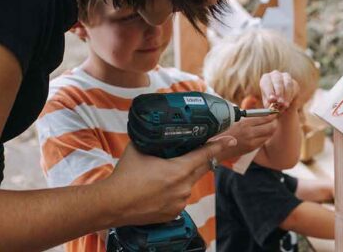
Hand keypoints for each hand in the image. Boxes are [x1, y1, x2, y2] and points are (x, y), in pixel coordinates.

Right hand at [103, 136, 235, 225]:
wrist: (112, 204)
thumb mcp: (139, 149)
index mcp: (179, 169)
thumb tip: (156, 129)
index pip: (205, 154)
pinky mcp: (173, 213)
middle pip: (201, 168)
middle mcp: (184, 187)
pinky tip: (161, 188)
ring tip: (165, 173)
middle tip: (199, 151)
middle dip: (201, 159)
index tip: (230, 140)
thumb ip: (153, 140)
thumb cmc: (125, 176)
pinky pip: (180, 197)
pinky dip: (175, 191)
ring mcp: (180, 201)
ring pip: (189, 184)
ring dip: (184, 176)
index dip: (219, 146)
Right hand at [218, 114, 278, 156]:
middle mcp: (250, 133)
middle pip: (270, 127)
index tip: (274, 112)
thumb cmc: (222, 132)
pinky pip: (262, 141)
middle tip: (274, 119)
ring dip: (270, 130)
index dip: (271, 115)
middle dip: (274, 123)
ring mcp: (251, 142)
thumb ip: (245, 117)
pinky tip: (262, 133)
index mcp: (245, 124)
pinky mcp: (251, 149)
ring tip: (269, 125)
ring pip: (268, 135)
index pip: (264, 118)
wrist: (216, 149)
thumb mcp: (233, 121)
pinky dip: (264, 136)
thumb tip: (257, 113)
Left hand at [259, 71, 299, 110]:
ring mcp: (286, 77)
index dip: (269, 91)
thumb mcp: (268, 105)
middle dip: (279, 92)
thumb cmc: (272, 103)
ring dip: (286, 95)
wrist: (283, 104)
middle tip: (280, 102)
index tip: (271, 99)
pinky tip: (289, 103)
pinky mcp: (294, 83)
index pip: (266, 82)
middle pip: (277, 81)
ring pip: (287, 84)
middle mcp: (275, 75)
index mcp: (266, 79)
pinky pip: (294, 88)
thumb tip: (271, 105)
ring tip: (285, 105)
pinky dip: (291, 97)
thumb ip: (268, 104)